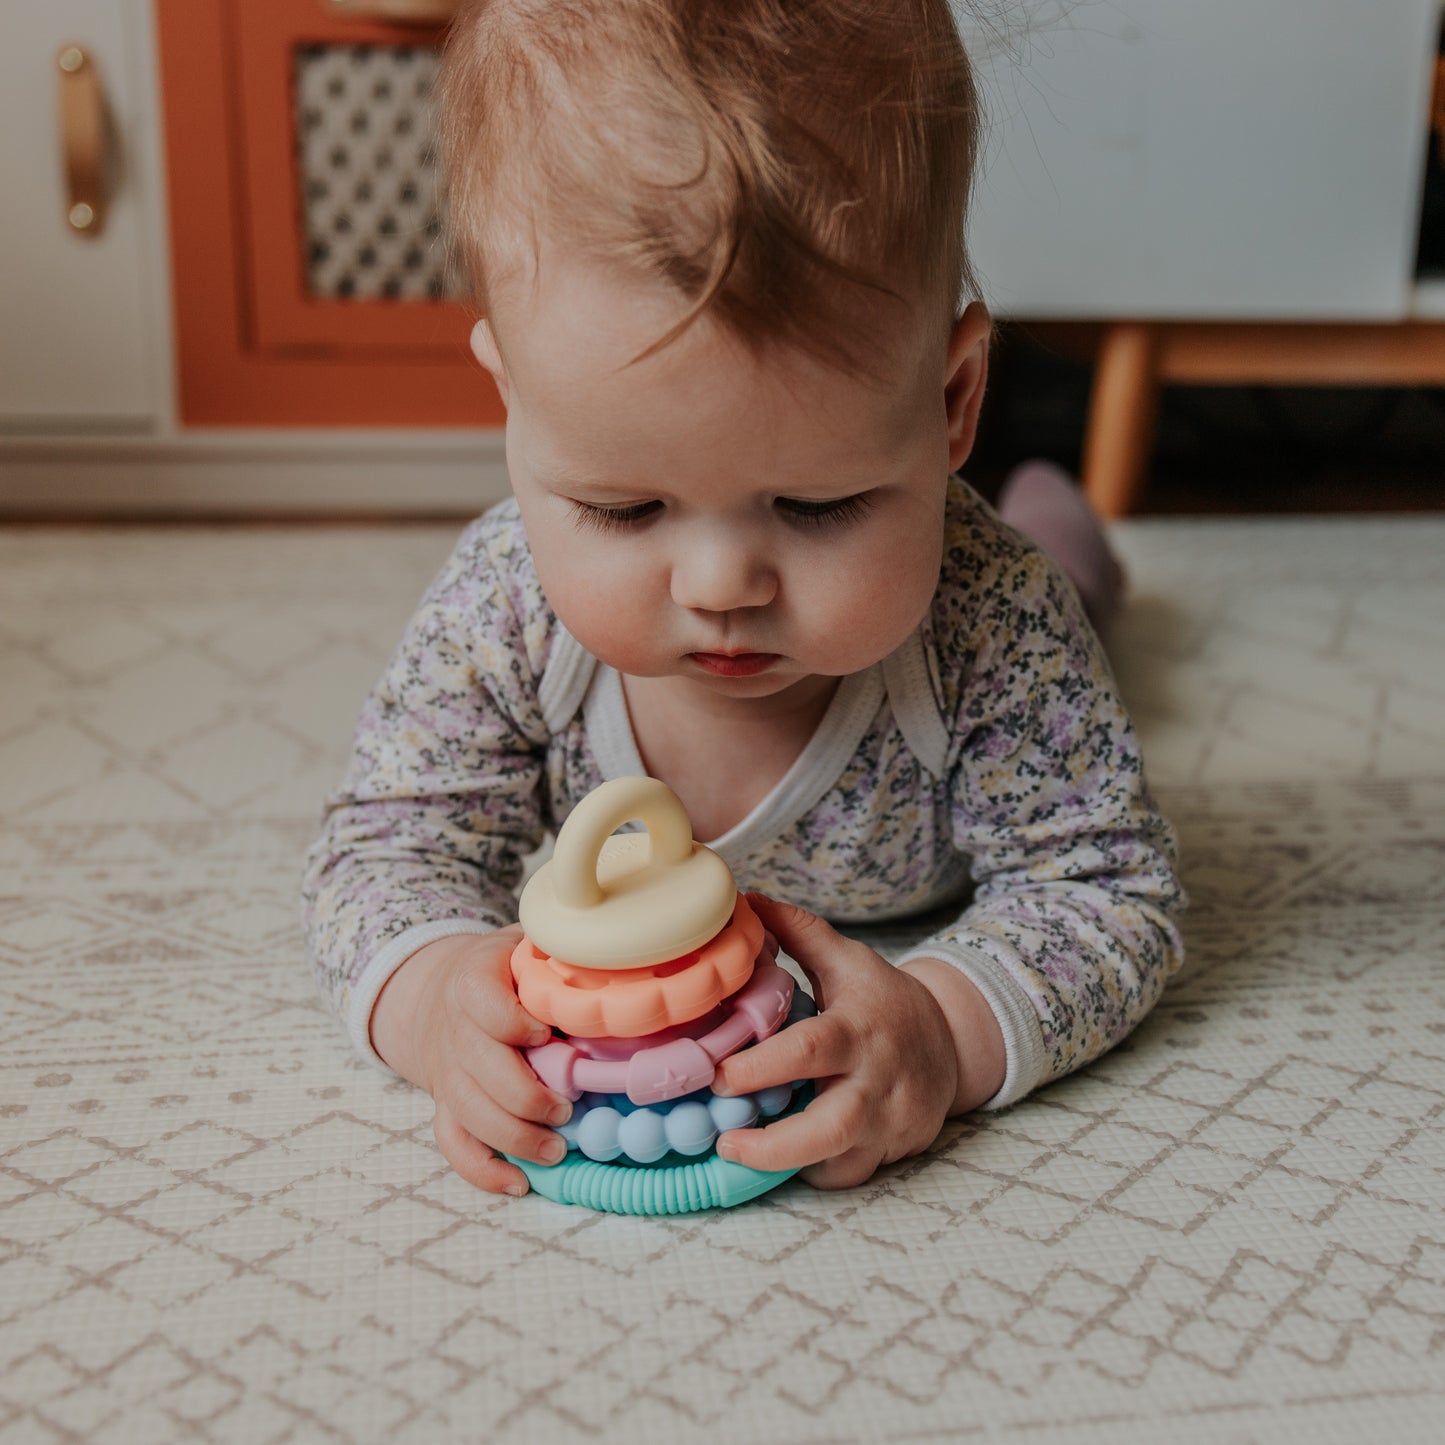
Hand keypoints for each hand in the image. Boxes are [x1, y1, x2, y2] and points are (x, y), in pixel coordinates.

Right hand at [370, 928, 572, 1195]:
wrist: (438, 991)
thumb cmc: (503, 969)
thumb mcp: (524, 945)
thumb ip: (558, 951)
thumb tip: (615, 964)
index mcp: (473, 982)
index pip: (483, 1004)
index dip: (513, 1023)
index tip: (547, 1033)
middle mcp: (454, 1030)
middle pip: (480, 1071)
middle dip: (527, 1097)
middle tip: (568, 1107)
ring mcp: (446, 1073)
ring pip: (470, 1113)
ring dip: (515, 1137)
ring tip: (557, 1149)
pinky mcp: (444, 1106)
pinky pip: (453, 1144)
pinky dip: (482, 1170)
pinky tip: (518, 1182)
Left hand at [711, 894, 990, 1188]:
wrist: (953, 1042)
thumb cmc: (884, 1000)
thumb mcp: (848, 959)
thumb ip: (797, 931)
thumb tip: (745, 899)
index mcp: (859, 1028)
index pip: (812, 1049)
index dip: (762, 1066)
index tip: (716, 1074)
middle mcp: (876, 1081)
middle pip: (831, 1125)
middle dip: (773, 1142)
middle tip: (723, 1139)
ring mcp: (888, 1123)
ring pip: (840, 1161)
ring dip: (784, 1166)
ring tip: (735, 1155)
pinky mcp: (891, 1152)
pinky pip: (846, 1175)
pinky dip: (810, 1173)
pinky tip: (777, 1160)